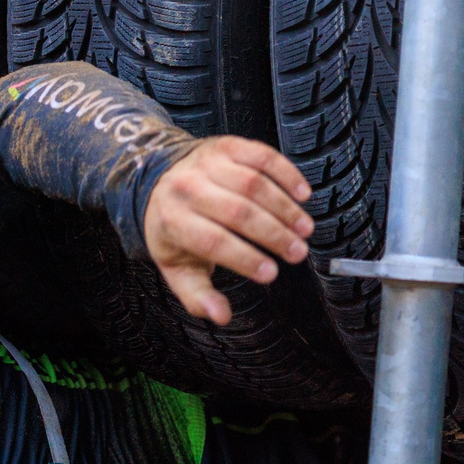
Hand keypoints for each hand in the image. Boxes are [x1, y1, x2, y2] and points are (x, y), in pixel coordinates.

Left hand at [142, 135, 314, 324]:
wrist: (159, 181)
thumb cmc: (174, 230)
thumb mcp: (177, 267)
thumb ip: (197, 295)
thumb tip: (221, 317)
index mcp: (173, 220)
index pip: (213, 241)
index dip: (245, 259)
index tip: (271, 274)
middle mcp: (187, 187)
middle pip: (238, 212)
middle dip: (273, 235)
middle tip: (297, 253)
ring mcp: (207, 163)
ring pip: (254, 183)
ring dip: (285, 208)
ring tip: (304, 230)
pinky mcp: (227, 146)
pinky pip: (262, 156)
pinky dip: (287, 174)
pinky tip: (303, 195)